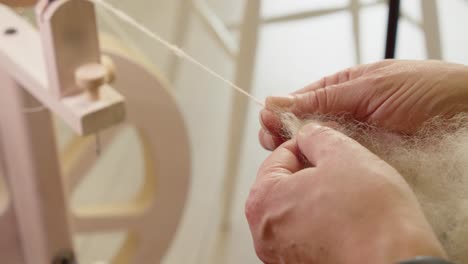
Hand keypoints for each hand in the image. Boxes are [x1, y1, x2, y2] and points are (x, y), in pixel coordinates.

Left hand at [246, 123, 446, 263]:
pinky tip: (349, 217)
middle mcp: (264, 232)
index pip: (279, 156)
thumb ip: (317, 136)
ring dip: (318, 195)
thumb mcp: (343, 154)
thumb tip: (309, 134)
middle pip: (285, 184)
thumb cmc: (370, 216)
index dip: (307, 143)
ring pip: (297, 208)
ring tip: (349, 192)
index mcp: (263, 200)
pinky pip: (308, 233)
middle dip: (312, 170)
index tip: (328, 142)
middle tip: (341, 166)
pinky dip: (324, 221)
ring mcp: (281, 254)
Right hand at [260, 60, 467, 149]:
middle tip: (272, 140)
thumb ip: (323, 99)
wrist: (466, 113)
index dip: (280, 111)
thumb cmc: (426, 88)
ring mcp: (354, 142)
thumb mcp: (369, 87)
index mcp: (343, 90)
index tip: (265, 121)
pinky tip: (308, 170)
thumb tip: (278, 100)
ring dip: (298, 152)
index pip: (301, 101)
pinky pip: (338, 166)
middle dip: (283, 133)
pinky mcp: (365, 163)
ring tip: (285, 155)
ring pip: (317, 149)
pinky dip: (321, 169)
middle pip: (303, 127)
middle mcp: (345, 117)